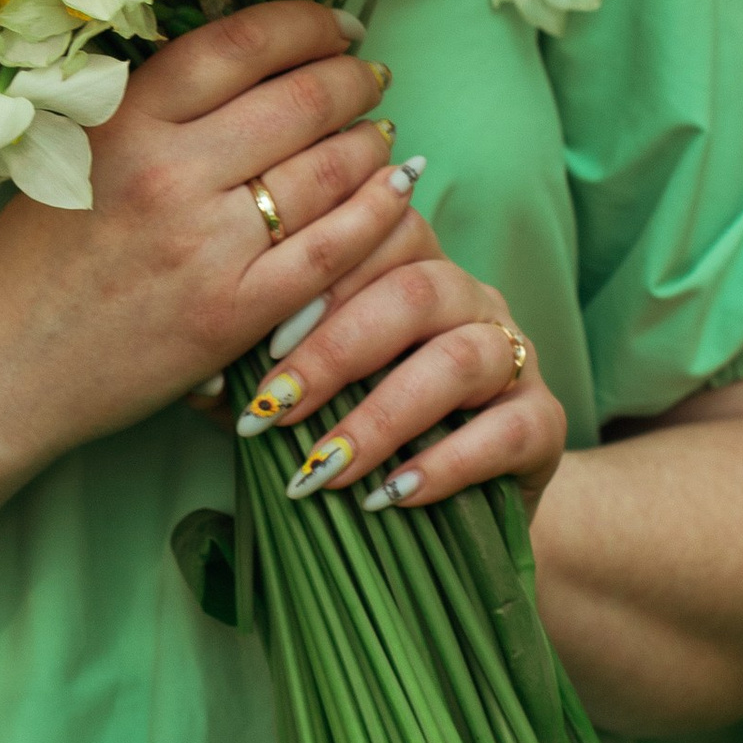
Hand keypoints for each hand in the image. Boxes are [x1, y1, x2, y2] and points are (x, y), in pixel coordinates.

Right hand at [0, 0, 412, 481]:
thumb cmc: (34, 258)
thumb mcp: (75, 152)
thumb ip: (156, 110)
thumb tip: (256, 63)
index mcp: (125, 119)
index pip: (244, 42)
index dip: (310, 24)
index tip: (339, 26)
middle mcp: (169, 172)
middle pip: (301, 99)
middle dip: (354, 78)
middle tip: (372, 75)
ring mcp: (205, 245)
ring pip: (329, 169)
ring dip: (372, 142)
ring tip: (383, 132)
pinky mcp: (233, 313)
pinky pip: (335, 250)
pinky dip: (378, 214)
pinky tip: (397, 193)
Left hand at [234, 212, 568, 518]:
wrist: (454, 510)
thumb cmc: (359, 432)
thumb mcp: (305, 399)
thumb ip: (258, 377)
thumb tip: (196, 380)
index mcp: (411, 265)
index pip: (376, 232)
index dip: (318, 280)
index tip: (261, 342)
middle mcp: (469, 297)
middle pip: (414, 290)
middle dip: (335, 351)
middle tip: (274, 409)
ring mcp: (515, 355)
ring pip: (460, 357)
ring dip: (383, 415)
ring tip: (324, 469)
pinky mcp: (546, 422)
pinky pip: (507, 430)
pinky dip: (446, 463)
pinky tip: (391, 495)